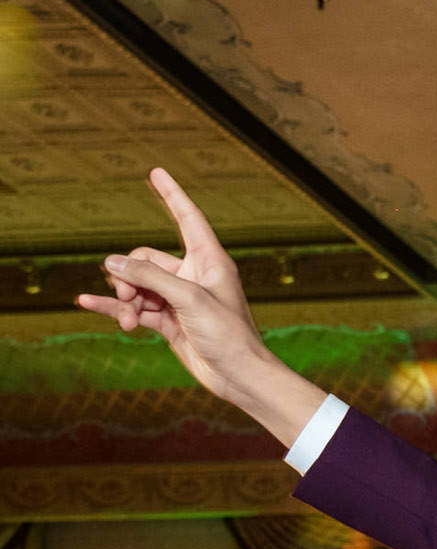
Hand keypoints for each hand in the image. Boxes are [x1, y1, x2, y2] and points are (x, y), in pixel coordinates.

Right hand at [75, 170, 326, 442]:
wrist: (238, 376)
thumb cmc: (228, 335)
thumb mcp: (188, 300)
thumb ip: (149, 277)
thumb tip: (112, 262)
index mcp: (210, 261)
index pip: (188, 219)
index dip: (172, 195)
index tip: (156, 172)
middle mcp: (193, 276)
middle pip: (145, 259)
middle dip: (129, 275)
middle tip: (129, 297)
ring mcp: (178, 299)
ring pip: (136, 285)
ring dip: (124, 300)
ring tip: (128, 320)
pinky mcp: (168, 321)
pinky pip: (133, 307)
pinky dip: (112, 307)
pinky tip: (85, 303)